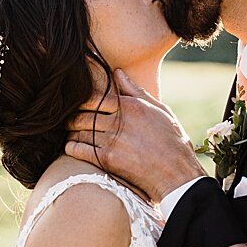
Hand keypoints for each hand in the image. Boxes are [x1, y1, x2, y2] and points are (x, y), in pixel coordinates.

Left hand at [65, 70, 205, 201]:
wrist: (176, 174)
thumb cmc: (171, 141)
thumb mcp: (160, 111)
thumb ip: (136, 91)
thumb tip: (117, 72)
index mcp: (131, 106)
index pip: (94, 98)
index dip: (81, 102)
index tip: (78, 106)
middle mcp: (120, 121)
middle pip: (82, 115)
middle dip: (73, 118)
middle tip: (70, 121)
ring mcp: (112, 140)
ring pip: (78, 131)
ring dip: (71, 133)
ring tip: (71, 134)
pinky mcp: (107, 159)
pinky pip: (79, 149)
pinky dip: (71, 147)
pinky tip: (72, 147)